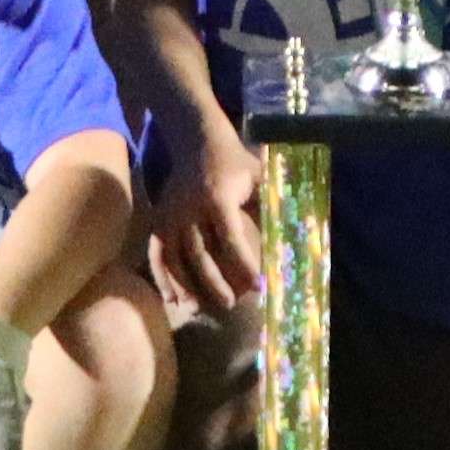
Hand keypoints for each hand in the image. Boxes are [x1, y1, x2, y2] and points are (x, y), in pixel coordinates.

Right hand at [150, 118, 267, 315]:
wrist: (197, 139)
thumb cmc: (236, 163)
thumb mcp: (259, 177)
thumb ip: (272, 205)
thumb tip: (294, 237)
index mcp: (217, 198)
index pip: (231, 239)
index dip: (245, 265)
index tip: (259, 286)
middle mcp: (190, 209)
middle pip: (200, 254)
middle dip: (216, 283)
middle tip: (232, 305)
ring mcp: (170, 216)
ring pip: (175, 258)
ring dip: (187, 286)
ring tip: (200, 309)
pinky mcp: (158, 220)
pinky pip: (155, 253)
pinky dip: (161, 278)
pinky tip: (172, 299)